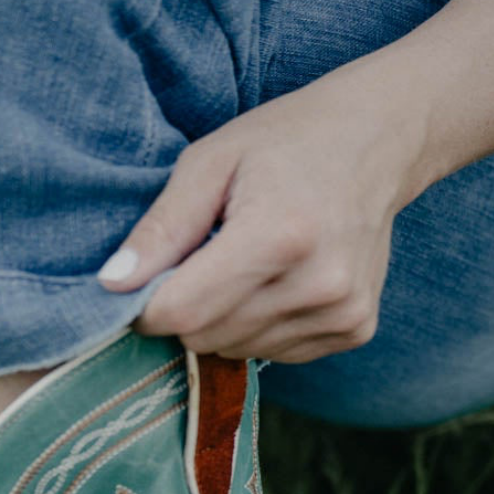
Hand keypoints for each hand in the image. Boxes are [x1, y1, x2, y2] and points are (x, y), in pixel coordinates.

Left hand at [99, 62, 427, 363]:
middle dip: (189, 309)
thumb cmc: (286, 141)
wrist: (381, 140)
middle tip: (205, 259)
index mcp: (279, 236)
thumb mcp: (210, 162)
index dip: (149, 306)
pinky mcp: (355, 328)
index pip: (183, 312)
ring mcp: (342, 312)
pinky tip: (281, 280)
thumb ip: (161, 228)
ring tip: (250, 262)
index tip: (147, 282)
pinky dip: (262, 326)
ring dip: (226, 318)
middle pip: (207, 336)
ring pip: (238, 350)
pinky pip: (276, 353)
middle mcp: (317, 283)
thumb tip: (112, 286)